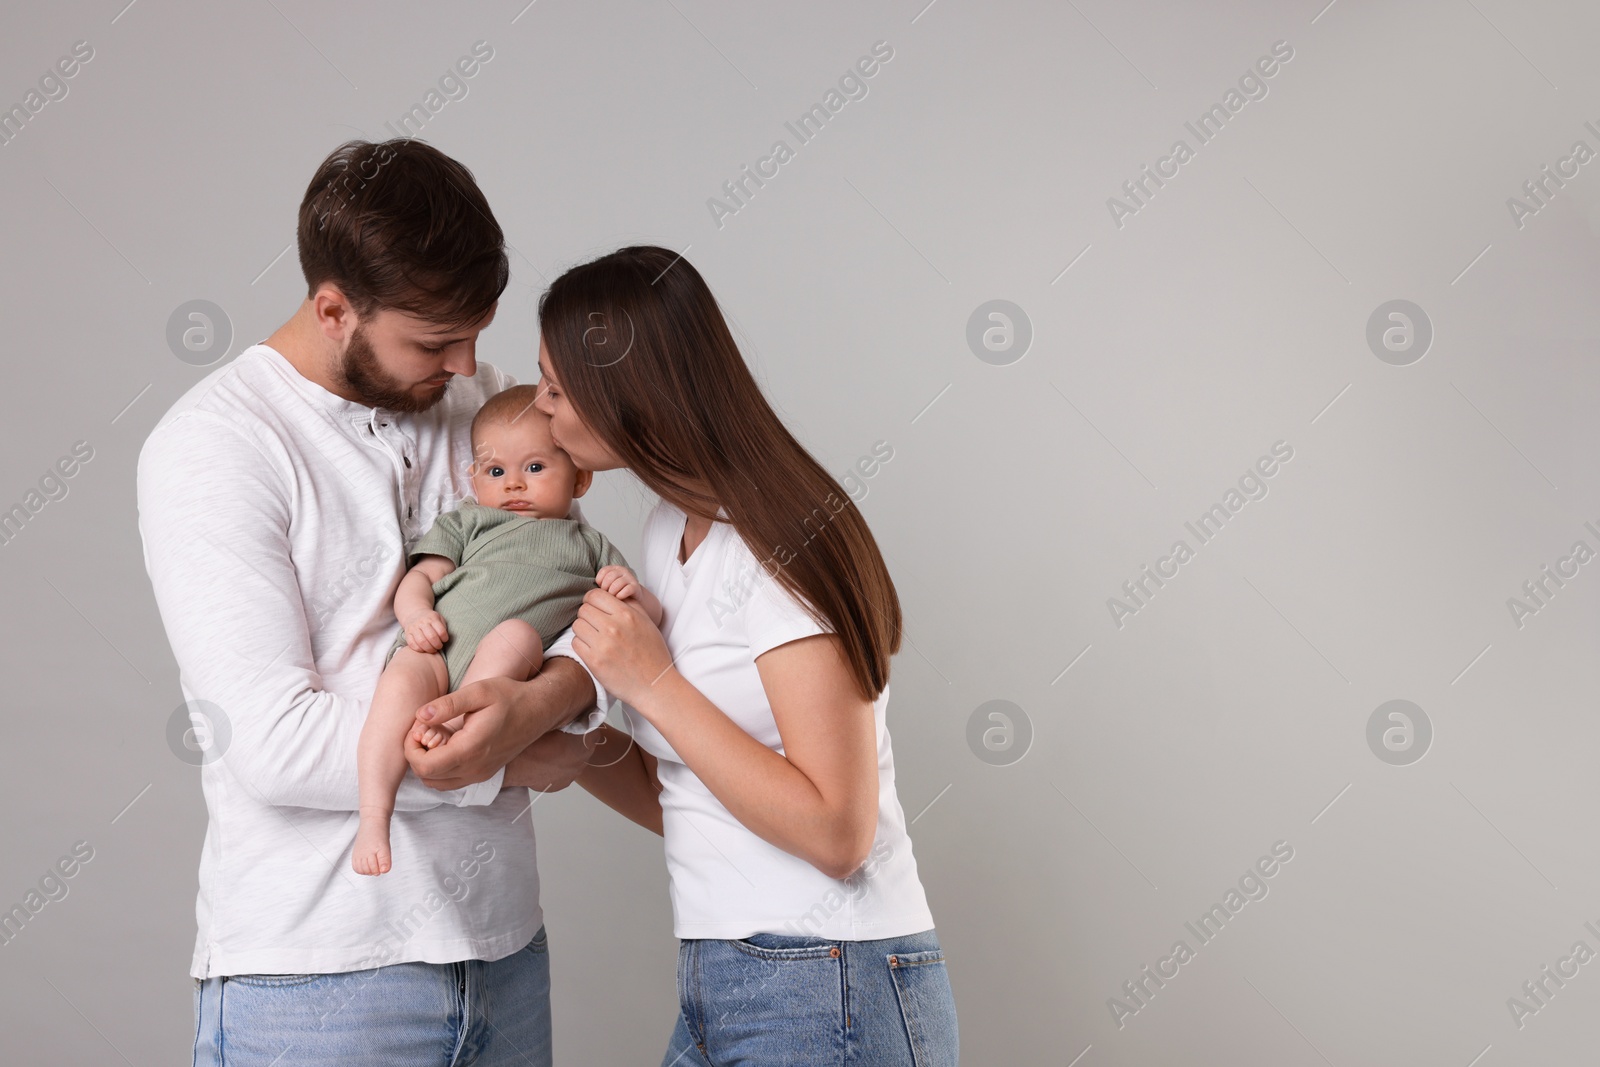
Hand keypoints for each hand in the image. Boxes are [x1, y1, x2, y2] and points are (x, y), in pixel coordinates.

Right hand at [402, 610, 448, 652]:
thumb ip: (443, 627)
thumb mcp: (439, 618)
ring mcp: (414, 628)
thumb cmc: (430, 619)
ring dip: (429, 649)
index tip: (444, 640)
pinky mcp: (407, 634)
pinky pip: (412, 644)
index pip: (441, 631)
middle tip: (439, 647)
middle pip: (431, 637)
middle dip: (437, 645)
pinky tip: (423, 649)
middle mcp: (422, 622)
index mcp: (432, 618)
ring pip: (421, 642)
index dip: (444, 638)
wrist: (414, 614)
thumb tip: (444, 639)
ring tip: (432, 649)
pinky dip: (419, 649)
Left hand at [403, 657, 597, 790]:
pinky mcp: (483, 774)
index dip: (411, 748)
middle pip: (427, 777)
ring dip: (427, 763)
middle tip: (424, 730)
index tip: (418, 726)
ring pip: (437, 783)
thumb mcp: (478, 692)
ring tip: (435, 736)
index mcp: (471, 749)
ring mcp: (480, 774)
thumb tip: (420, 715)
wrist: (539, 710)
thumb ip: (447, 704)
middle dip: (416, 754)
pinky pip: (451, 781)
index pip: (425, 766)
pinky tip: (447, 743)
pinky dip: (441, 768)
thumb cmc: (510, 697)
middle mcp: (475, 768)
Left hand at [571, 587, 674, 708]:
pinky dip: (582, 645)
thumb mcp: (647, 622)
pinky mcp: (594, 662)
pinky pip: (576, 643)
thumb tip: (614, 592)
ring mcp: (602, 645)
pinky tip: (593, 649)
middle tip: (596, 625)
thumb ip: (630, 604)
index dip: (593, 600)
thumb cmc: (653, 653)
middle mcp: (613, 628)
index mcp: (626, 615)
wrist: (654, 684)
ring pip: (577, 625)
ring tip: (595, 637)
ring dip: (584, 630)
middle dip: (588, 615)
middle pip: (583, 610)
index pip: (594, 595)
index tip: (596, 608)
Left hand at [595, 565, 639, 601]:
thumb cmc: (617, 592)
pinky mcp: (635, 586)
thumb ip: (600, 584)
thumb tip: (589, 591)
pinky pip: (626, 590)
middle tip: (607, 594)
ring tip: (612, 597)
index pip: (603, 571)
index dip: (600, 581)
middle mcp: (622, 571)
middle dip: (605, 588)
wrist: (634, 597)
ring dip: (612, 593)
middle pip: (609, 577)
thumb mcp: (608, 585)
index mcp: (614, 568)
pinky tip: (619, 598)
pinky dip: (620, 596)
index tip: (602, 588)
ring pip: (617, 584)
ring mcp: (630, 578)